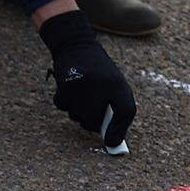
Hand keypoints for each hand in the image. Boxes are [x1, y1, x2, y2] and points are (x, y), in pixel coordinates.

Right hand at [39, 10, 135, 148]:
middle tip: (94, 107)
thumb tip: (112, 141)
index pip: (126, 111)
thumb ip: (118, 112)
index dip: (119, 130)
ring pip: (77, 117)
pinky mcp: (65, 86)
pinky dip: (66, 104)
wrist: (78, 46)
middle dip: (92, 121)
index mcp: (118, 85)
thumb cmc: (100, 73)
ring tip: (83, 94)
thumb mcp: (115, 86)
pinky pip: (63, 108)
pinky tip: (70, 91)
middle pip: (93, 123)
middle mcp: (101, 87)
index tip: (111, 144)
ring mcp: (82, 87)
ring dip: (78, 112)